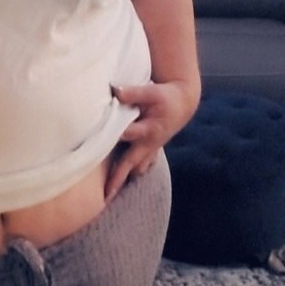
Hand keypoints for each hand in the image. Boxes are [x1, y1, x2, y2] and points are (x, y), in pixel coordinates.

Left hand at [105, 80, 197, 201]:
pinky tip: (117, 183)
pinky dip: (129, 173)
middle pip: (130, 163)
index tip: (102, 144)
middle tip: (106, 195)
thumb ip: (133, 92)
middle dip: (118, 178)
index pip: (130, 136)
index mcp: (150, 129)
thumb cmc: (166, 96)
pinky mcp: (149, 149)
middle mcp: (149, 143)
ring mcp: (150, 149)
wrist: (182, 103)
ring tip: (108, 194)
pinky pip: (139, 165)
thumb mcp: (152, 91)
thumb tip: (115, 90)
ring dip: (124, 178)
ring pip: (136, 167)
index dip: (117, 138)